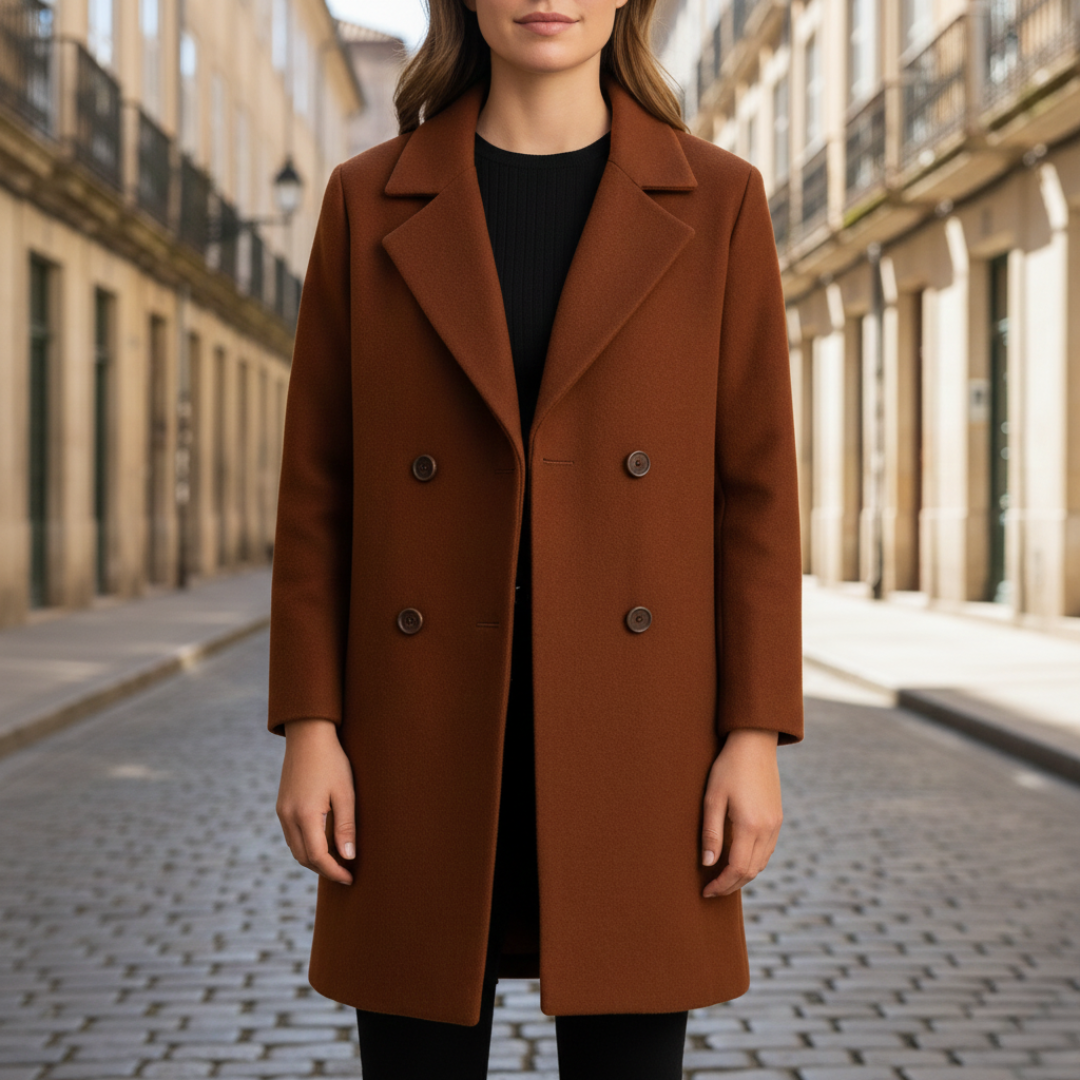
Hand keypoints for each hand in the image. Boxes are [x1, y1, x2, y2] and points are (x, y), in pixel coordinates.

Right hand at [276, 718, 355, 884]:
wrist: (307, 735)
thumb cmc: (332, 761)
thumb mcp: (345, 793)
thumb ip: (346, 826)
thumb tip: (349, 857)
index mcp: (305, 815)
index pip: (318, 856)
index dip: (334, 871)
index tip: (350, 878)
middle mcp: (288, 816)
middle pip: (304, 858)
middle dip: (324, 870)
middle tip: (345, 874)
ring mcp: (282, 812)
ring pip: (295, 849)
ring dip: (313, 860)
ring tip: (336, 862)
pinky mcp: (281, 806)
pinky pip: (291, 836)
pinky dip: (305, 846)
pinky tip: (322, 844)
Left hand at [700, 728, 781, 897]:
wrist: (754, 744)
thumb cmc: (728, 768)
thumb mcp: (712, 798)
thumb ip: (711, 833)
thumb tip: (707, 864)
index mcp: (750, 825)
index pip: (737, 869)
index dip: (721, 884)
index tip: (706, 890)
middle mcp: (767, 829)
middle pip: (751, 871)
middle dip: (731, 885)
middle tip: (711, 890)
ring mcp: (775, 825)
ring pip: (761, 863)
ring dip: (742, 876)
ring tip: (722, 878)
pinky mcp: (777, 819)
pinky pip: (767, 851)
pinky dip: (753, 862)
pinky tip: (738, 860)